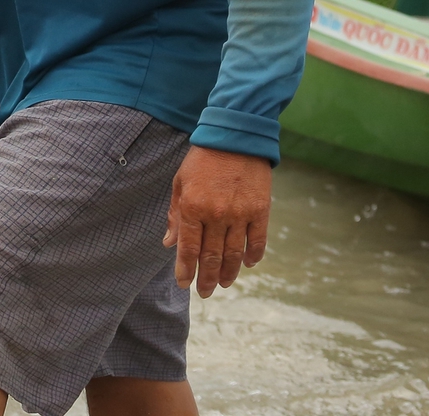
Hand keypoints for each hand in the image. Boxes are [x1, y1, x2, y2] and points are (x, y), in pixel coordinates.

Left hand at [162, 146, 271, 297]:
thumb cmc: (203, 159)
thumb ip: (175, 215)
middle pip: (211, 256)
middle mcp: (216, 214)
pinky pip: (258, 240)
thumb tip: (168, 244)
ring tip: (223, 284)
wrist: (235, 136)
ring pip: (234, 254)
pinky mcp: (260, 210)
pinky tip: (248, 265)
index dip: (185, 269)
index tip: (184, 284)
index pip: (188, 248)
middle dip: (206, 278)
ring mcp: (240, 214)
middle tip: (204, 293)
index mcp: (193, 207)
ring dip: (228, 273)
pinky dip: (253, 256)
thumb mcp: (180, 183)